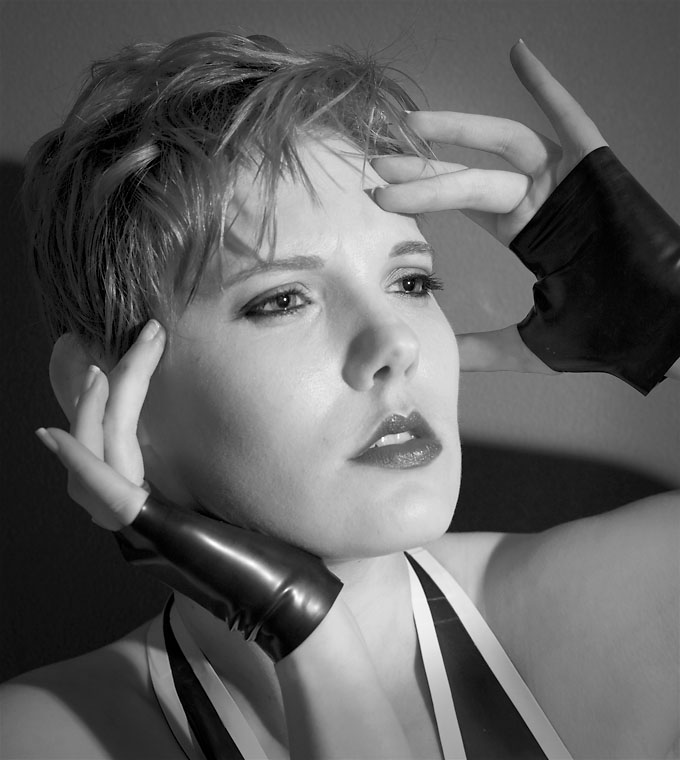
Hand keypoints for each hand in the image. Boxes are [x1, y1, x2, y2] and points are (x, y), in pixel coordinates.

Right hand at [37, 320, 341, 660]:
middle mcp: (136, 517)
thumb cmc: (266, 551)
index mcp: (152, 506)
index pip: (117, 445)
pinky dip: (78, 463)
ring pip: (100, 457)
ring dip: (97, 409)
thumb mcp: (225, 502)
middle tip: (138, 338)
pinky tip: (58, 436)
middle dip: (112, 387)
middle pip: (103, 442)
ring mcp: (138, 527)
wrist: (283, 597)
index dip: (112, 400)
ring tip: (106, 368)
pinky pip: (104, 494)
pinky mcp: (151, 531)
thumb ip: (200, 477)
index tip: (129, 352)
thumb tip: (203, 438)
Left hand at [372, 40, 606, 372]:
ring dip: (459, 130)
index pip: (463, 204)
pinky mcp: (597, 168)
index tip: (383, 194)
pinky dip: (548, 86)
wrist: (662, 327)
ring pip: (504, 145)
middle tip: (378, 165)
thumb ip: (482, 347)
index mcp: (525, 232)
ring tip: (411, 124)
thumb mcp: (529, 344)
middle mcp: (540, 200)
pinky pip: (572, 118)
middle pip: (470, 175)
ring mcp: (567, 181)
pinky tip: (518, 54)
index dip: (424, 197)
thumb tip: (440, 354)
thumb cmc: (607, 333)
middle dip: (423, 170)